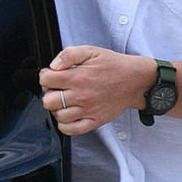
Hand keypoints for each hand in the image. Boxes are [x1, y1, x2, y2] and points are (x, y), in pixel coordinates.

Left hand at [37, 45, 155, 135]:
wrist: (135, 80)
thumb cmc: (113, 65)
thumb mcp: (91, 51)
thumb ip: (69, 54)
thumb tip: (53, 65)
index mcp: (77, 77)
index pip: (45, 80)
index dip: (46, 76)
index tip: (52, 75)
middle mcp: (81, 96)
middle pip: (48, 101)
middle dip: (49, 93)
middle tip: (57, 89)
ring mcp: (87, 110)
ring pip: (58, 116)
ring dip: (57, 108)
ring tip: (64, 101)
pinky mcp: (95, 121)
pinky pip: (72, 130)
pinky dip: (65, 125)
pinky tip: (68, 115)